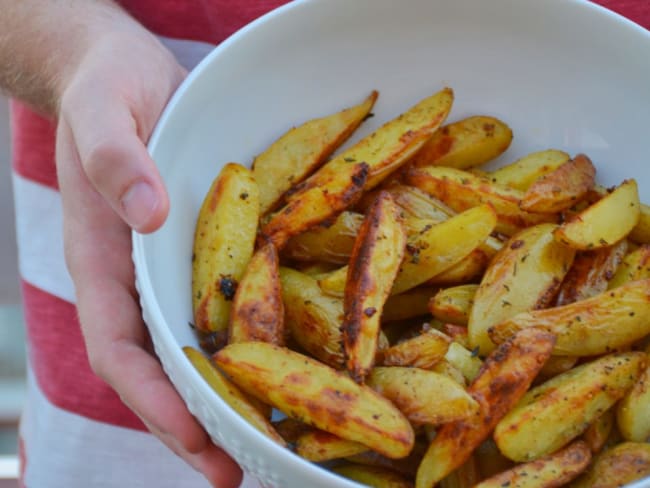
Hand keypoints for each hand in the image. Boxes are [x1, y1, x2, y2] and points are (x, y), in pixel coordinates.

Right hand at [54, 23, 242, 487]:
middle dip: (189, 424)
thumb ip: (113, 159)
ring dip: (219, 401)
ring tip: (262, 446)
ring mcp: (164, 269)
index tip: (193, 435)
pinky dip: (238, 349)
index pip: (118, 345)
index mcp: (102, 258)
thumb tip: (146, 213)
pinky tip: (275, 371)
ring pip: (186, 349)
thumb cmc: (104, 90)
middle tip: (233, 472)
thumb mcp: (104, 112)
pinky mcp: (196, 251)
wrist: (119, 75)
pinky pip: (215, 310)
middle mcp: (133, 277)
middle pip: (155, 369)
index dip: (152, 396)